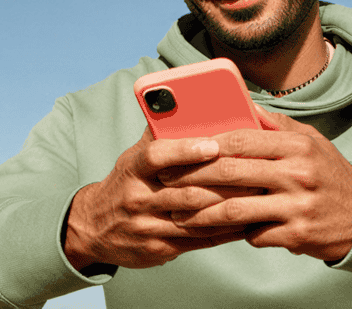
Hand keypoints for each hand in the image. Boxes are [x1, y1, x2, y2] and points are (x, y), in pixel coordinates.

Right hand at [64, 129, 249, 269]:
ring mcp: (148, 226)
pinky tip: (246, 221)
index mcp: (133, 169)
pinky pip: (199, 240)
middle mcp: (138, 198)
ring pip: (197, 218)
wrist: (93, 227)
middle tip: (255, 171)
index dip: (186, 150)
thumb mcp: (132, 157)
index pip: (157, 155)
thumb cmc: (125, 183)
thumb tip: (185, 104)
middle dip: (224, 182)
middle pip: (186, 191)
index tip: (213, 144)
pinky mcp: (159, 248)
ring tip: (258, 195)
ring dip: (231, 207)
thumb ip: (158, 135)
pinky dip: (225, 231)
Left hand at [159, 106, 351, 261]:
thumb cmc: (328, 173)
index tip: (182, 148)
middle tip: (167, 181)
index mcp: (297, 146)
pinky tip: (216, 231)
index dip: (207, 145)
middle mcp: (298, 174)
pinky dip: (234, 233)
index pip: (241, 140)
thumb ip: (276, 124)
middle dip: (193, 178)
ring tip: (179, 213)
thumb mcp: (311, 141)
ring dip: (202, 213)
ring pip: (236, 210)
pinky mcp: (297, 235)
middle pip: (232, 174)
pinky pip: (254, 234)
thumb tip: (241, 103)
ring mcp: (298, 206)